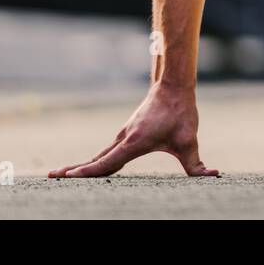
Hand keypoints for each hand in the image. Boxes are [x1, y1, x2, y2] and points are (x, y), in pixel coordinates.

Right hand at [49, 83, 219, 177]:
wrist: (173, 87)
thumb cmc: (181, 113)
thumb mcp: (190, 141)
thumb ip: (197, 164)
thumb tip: (212, 175)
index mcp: (133, 143)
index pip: (106, 162)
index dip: (87, 172)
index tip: (68, 177)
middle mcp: (123, 139)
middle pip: (95, 160)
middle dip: (74, 171)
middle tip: (51, 177)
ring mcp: (122, 136)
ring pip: (99, 156)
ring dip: (80, 166)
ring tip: (60, 175)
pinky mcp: (126, 135)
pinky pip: (106, 152)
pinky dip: (93, 161)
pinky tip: (87, 168)